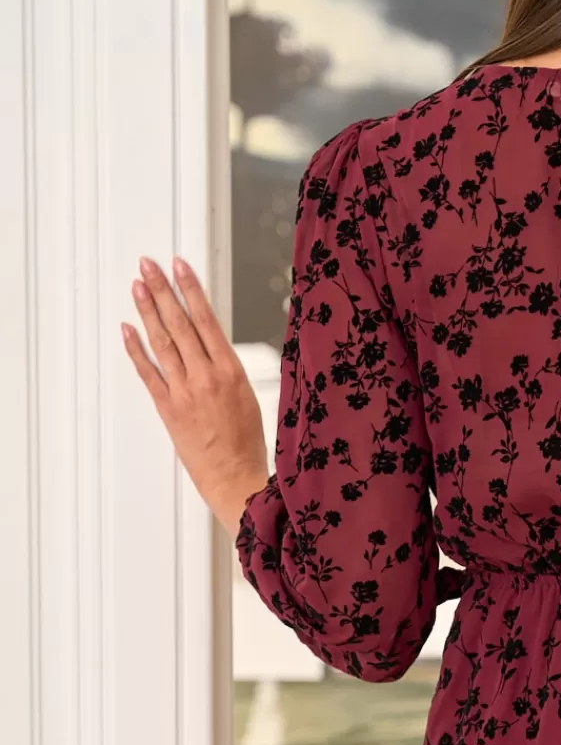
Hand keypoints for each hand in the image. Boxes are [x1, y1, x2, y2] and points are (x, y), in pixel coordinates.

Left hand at [123, 255, 268, 537]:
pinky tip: (128, 331)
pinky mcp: (167, 408)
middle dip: (162, 291)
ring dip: (148, 312)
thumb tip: (210, 345)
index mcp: (231, 371)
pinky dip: (136, 350)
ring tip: (138, 288)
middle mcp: (205, 377)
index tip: (179, 267)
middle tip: (148, 267)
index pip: (206, 319)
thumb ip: (226, 369)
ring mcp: (183, 391)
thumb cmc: (246, 444)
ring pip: (162, 342)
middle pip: (180, 323)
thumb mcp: (248, 396)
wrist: (235, 478)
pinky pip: (148, 372)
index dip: (190, 289)